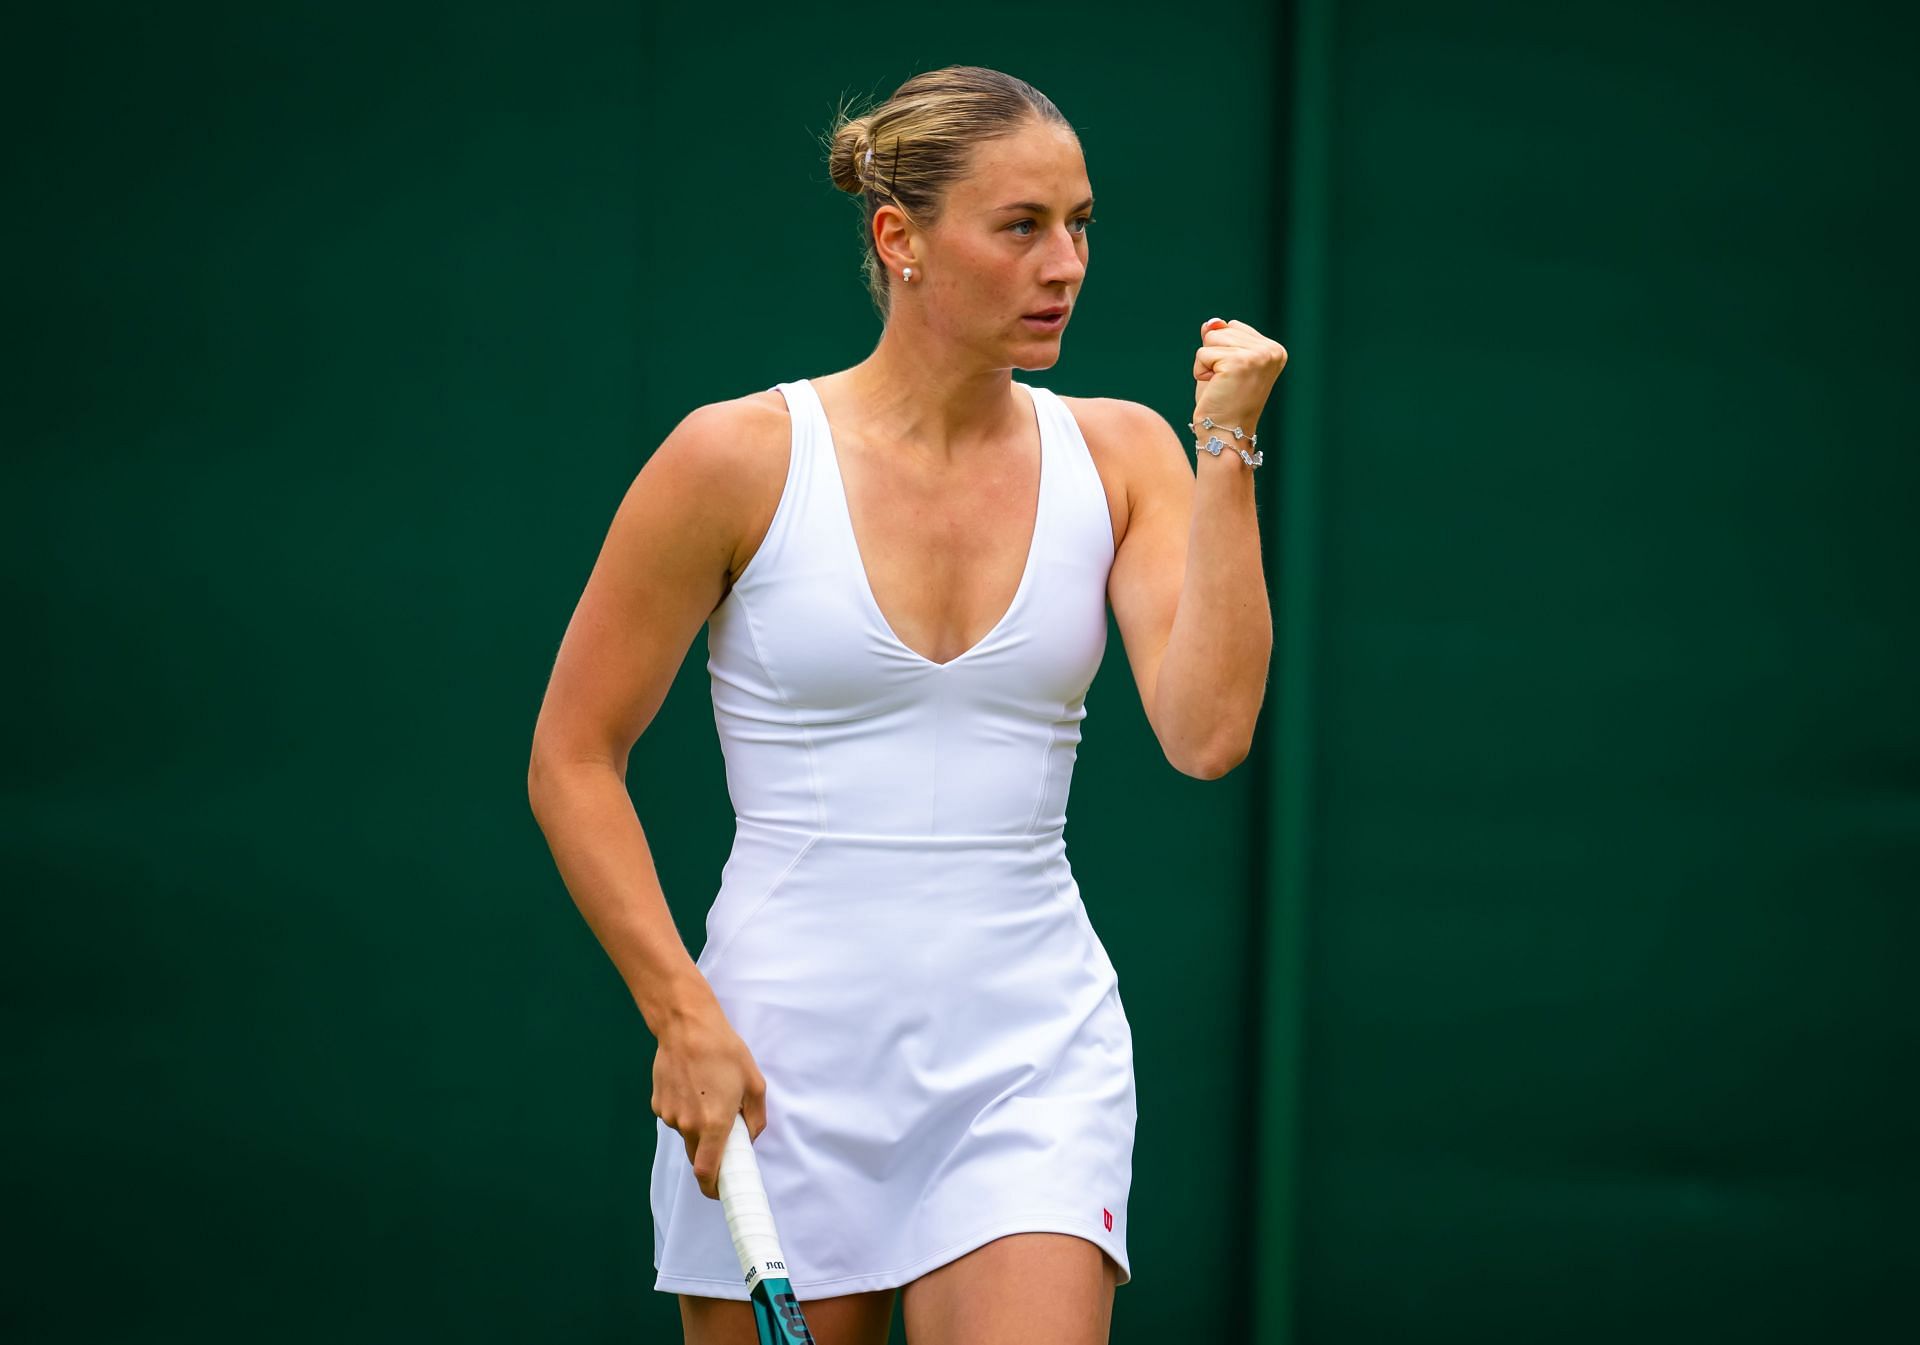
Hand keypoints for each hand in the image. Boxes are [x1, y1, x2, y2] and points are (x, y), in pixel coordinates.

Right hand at [651, 995, 767, 1199]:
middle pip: (696, 1155)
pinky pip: (674, 1117)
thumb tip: (749, 1138)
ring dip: (697, 1125)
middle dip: (710, 1152)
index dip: (713, 1187)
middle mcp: (687, 1125)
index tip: (721, 1190)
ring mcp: (669, 1116)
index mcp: (714, 1124)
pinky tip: (691, 1085)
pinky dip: (684, 1110)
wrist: (686, 1026)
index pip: (707, 1172)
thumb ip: (756, 1119)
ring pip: (685, 1133)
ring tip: (708, 1092)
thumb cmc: (724, 1052)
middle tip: (724, 1131)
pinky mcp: (657, 1104)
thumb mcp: (754, 1084)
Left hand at [1192, 317, 1287, 432]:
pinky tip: (1215, 388)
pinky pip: (1203, 353)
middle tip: (1226, 383)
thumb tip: (1212, 322)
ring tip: (1221, 385)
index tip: (1234, 377)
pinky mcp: (1240, 362)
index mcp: (1274, 349)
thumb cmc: (1223, 402)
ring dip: (1207, 363)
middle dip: (1214, 355)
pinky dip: (1200, 371)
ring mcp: (1258, 355)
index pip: (1233, 327)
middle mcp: (1271, 350)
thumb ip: (1220, 338)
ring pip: (1212, 338)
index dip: (1223, 351)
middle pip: (1222, 329)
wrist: (1226, 434)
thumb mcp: (1222, 362)